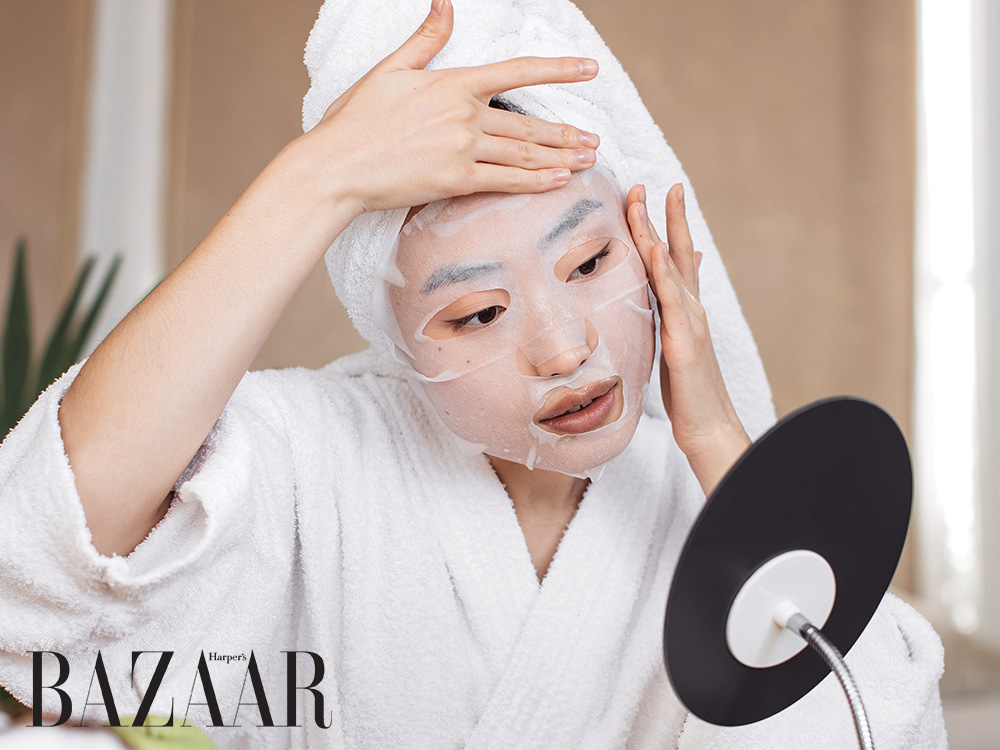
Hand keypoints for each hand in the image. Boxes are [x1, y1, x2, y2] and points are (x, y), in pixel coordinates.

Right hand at [298, 0, 601, 216]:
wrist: (337, 166)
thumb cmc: (357, 119)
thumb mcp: (390, 69)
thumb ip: (426, 39)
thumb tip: (445, 3)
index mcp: (453, 84)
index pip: (516, 73)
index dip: (558, 69)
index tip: (588, 68)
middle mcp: (464, 116)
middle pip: (528, 126)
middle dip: (566, 134)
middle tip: (595, 141)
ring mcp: (461, 150)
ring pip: (523, 154)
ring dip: (560, 158)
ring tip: (587, 161)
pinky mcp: (455, 181)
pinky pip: (505, 182)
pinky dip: (535, 182)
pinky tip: (559, 181)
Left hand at [626, 182, 750, 494]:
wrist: (707, 426)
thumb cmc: (688, 390)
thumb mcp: (676, 345)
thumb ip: (672, 316)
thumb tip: (667, 296)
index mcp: (684, 310)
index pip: (670, 259)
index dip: (661, 226)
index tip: (647, 194)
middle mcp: (689, 309)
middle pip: (673, 253)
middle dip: (661, 216)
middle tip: (644, 182)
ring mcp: (689, 323)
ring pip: (670, 269)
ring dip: (656, 233)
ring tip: (644, 201)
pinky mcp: (684, 343)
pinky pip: (671, 302)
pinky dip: (662, 274)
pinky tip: (653, 251)